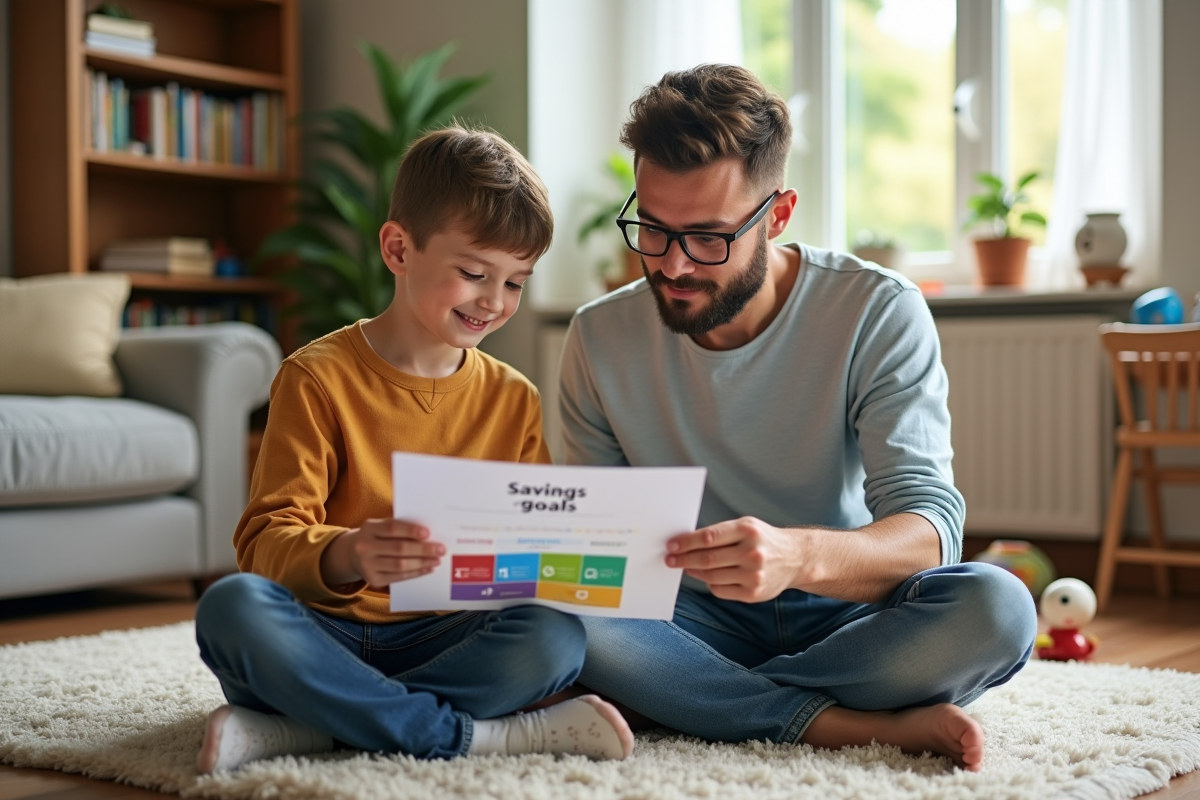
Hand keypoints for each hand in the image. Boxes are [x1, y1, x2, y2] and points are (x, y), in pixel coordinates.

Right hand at [321, 518, 443, 590]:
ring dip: (422, 563)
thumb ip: (399, 527)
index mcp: (369, 528)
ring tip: (437, 560)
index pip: (392, 528)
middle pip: (398, 548)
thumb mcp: (380, 526)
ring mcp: (367, 565)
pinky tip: (427, 568)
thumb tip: (428, 534)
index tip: (428, 533)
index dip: (410, 530)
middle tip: (440, 549)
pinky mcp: (373, 580)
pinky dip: (415, 573)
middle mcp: (365, 547)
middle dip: (423, 549)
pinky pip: (398, 577)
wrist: (351, 554)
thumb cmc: (375, 536)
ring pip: (400, 565)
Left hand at [665, 516, 800, 602]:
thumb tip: (685, 543)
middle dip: (683, 559)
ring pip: (711, 576)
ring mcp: (754, 575)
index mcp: (748, 531)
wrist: (795, 558)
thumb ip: (719, 533)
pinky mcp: (753, 593)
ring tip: (687, 566)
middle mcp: (752, 553)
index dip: (686, 542)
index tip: (671, 545)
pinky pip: (720, 590)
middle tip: (669, 560)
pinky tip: (708, 576)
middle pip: (707, 558)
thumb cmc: (763, 540)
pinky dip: (710, 583)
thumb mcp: (746, 526)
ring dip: (694, 571)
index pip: (709, 537)